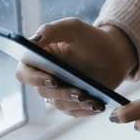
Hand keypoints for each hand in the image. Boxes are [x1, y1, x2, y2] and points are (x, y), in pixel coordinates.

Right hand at [16, 18, 136, 116]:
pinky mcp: (72, 102)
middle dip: (61, 93)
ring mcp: (58, 91)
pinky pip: (74, 111)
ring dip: (75, 103)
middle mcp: (45, 76)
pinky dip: (86, 110)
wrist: (115, 54)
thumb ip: (50, 31)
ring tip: (92, 100)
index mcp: (39, 58)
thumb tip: (31, 42)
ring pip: (59, 104)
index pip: (24, 72)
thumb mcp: (73, 28)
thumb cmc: (91, 38)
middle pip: (43, 92)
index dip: (34, 79)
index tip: (52, 79)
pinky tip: (98, 106)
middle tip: (79, 93)